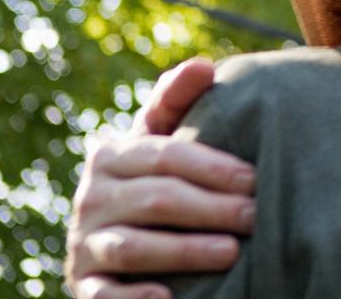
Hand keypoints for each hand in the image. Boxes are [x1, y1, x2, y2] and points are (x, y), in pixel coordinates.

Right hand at [65, 58, 256, 298]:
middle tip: (256, 216)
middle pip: (156, 200)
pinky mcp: (84, 287)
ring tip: (231, 252)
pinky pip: (104, 297)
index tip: (254, 178)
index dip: (211, 167)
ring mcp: (84, 245)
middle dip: (210, 208)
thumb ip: (177, 99)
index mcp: (110, 155)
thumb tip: (204, 65)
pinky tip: (168, 296)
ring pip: (133, 247)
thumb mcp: (159, 137)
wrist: (113, 237)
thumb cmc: (154, 177)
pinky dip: (133, 298)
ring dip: (183, 251)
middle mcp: (90, 198)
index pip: (164, 156)